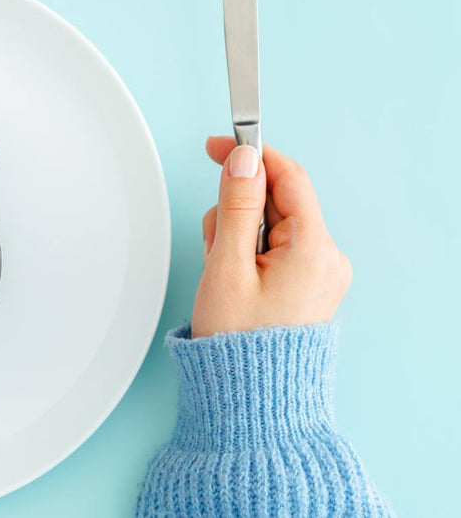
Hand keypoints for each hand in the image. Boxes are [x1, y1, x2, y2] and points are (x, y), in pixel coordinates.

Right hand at [192, 136, 351, 336]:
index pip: (287, 178)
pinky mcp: (308, 285)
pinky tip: (234, 278)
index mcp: (314, 249)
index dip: (252, 155)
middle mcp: (327, 258)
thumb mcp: (227, 266)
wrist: (251, 397)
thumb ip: (235, 206)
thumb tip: (243, 160)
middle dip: (236, 212)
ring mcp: (321, 273)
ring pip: (271, 225)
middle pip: (276, 201)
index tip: (219, 145)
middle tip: (215, 247)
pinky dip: (248, 253)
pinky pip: (276, 248)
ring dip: (238, 236)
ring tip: (224, 274)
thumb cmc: (238, 341)